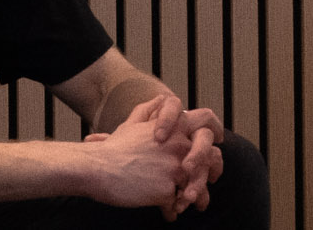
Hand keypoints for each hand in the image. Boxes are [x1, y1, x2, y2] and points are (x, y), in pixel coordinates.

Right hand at [84, 102, 226, 219]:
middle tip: (215, 179)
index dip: (215, 130)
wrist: (95, 168)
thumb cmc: (112, 149)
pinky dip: (172, 211)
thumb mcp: (132, 124)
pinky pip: (176, 204)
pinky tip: (168, 215)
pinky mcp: (166, 190)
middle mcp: (179, 145)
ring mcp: (174, 168)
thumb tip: (159, 98)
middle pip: (211, 156)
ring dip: (197, 197)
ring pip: (198, 185)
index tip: (217, 142)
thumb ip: (149, 111)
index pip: (206, 121)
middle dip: (214, 170)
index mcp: (174, 128)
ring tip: (189, 205)